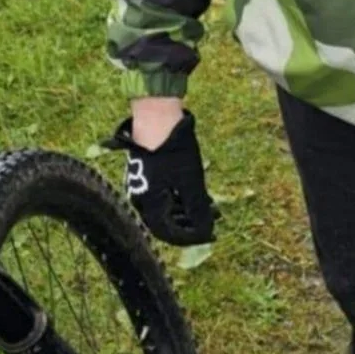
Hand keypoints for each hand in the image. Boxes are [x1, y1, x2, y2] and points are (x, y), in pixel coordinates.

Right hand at [105, 109, 220, 245]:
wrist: (156, 116)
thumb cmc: (173, 150)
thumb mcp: (191, 181)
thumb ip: (197, 209)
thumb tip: (206, 232)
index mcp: (149, 206)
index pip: (169, 234)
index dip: (191, 237)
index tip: (210, 235)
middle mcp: (141, 200)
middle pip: (167, 221)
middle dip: (192, 222)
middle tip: (213, 219)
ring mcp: (142, 185)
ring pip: (166, 205)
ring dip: (188, 208)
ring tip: (209, 204)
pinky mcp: (147, 172)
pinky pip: (164, 192)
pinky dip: (180, 195)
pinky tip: (196, 191)